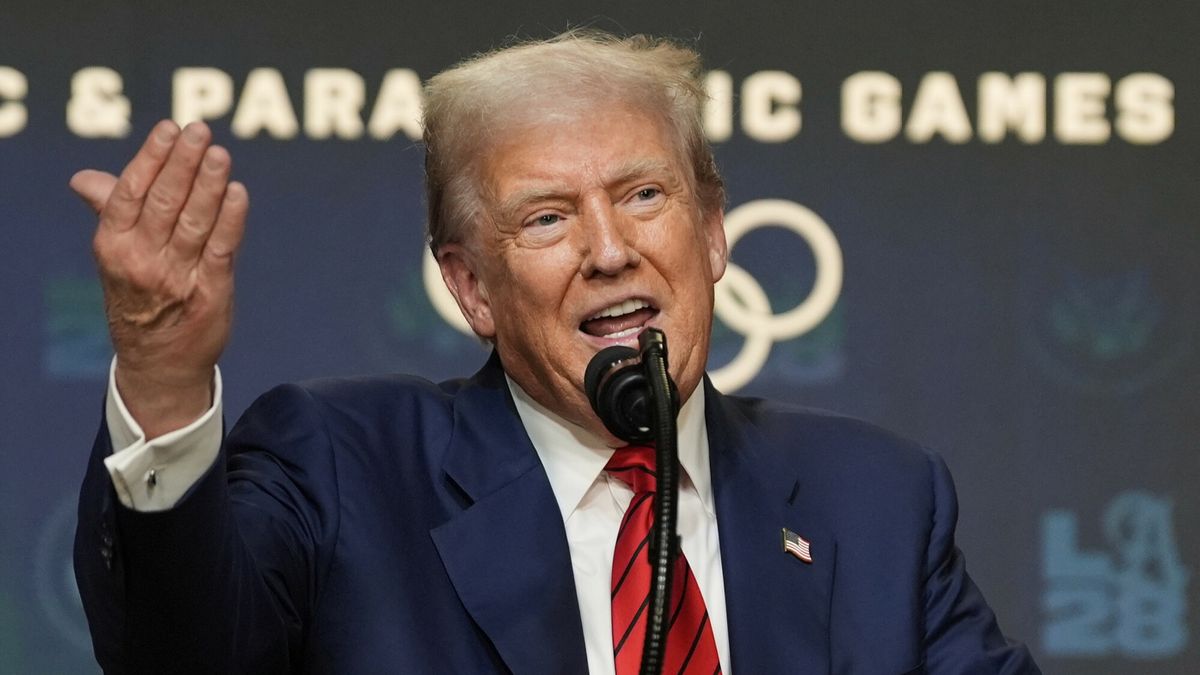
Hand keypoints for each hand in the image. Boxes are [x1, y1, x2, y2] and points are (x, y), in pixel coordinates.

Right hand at [71, 120, 247, 437]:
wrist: (158, 362)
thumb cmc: (140, 296)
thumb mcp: (117, 256)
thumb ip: (110, 212)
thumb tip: (84, 179)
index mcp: (113, 245)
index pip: (131, 192)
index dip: (151, 158)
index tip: (169, 128)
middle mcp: (142, 260)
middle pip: (164, 202)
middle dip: (183, 163)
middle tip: (200, 130)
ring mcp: (177, 278)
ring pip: (195, 223)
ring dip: (209, 185)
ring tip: (220, 154)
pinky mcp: (210, 294)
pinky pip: (221, 250)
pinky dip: (231, 220)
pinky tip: (238, 194)